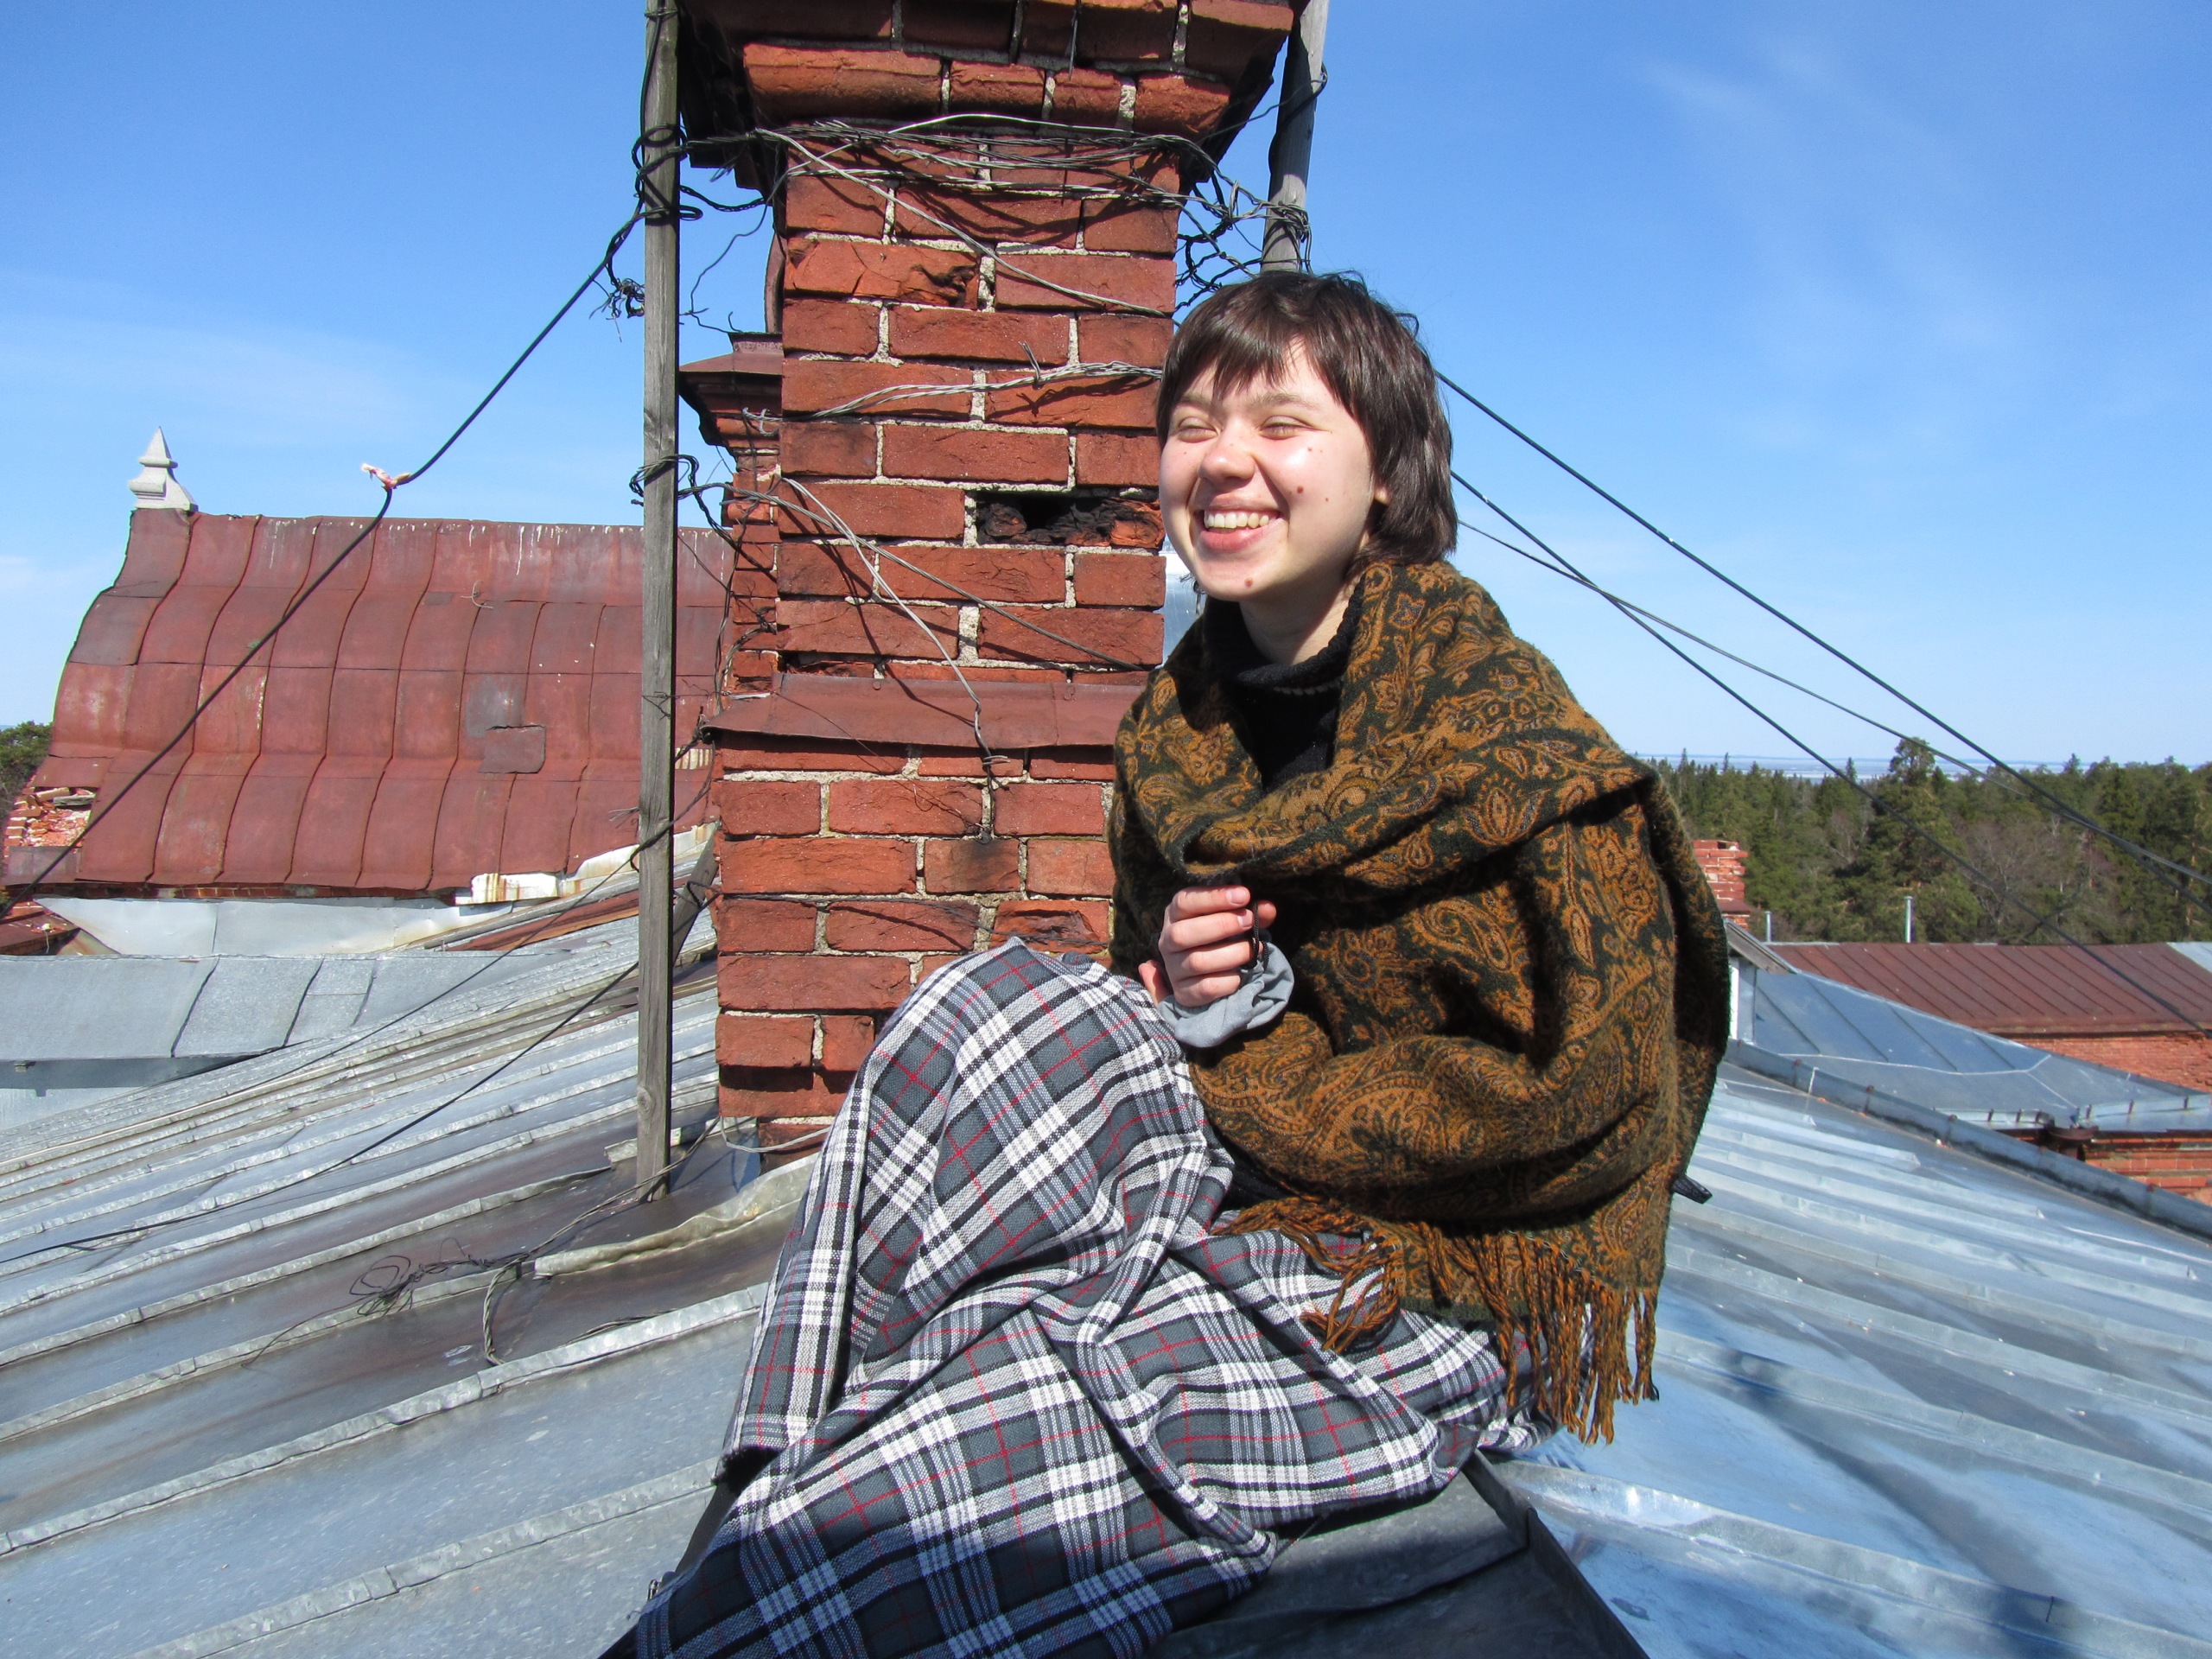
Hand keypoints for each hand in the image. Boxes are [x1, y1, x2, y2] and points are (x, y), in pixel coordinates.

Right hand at [1137, 885, 1277, 1008]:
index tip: (1244, 895)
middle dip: (1222, 925)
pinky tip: (1241, 974)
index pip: (1184, 901)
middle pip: (1182, 933)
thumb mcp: (1233, 920)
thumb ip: (1250, 913)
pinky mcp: (1183, 994)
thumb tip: (1268, 909)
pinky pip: (1205, 988)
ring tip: (1255, 949)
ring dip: (1232, 954)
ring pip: (1197, 962)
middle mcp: (1167, 941)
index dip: (1213, 897)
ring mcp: (1173, 969)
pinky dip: (1228, 980)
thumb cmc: (1222, 938)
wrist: (1209, 975)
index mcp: (1175, 916)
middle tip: (1250, 921)